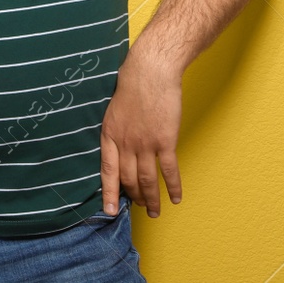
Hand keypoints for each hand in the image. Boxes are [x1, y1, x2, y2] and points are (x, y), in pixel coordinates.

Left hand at [100, 49, 183, 217]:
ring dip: (152, 199)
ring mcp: (145, 143)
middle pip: (129, 178)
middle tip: (140, 208)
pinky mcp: (165, 141)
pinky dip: (173, 187)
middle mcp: (125, 142)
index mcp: (109, 134)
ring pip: (148, 180)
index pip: (107, 171)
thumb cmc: (131, 85)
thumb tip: (119, 147)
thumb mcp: (113, 110)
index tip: (108, 210)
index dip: (108, 192)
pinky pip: (169, 170)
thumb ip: (116, 131)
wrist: (150, 72)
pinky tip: (176, 198)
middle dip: (134, 196)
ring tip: (155, 212)